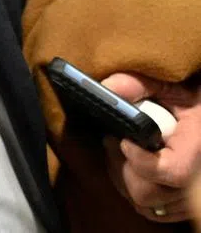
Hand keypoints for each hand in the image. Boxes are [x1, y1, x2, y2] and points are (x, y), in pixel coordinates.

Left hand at [101, 72, 200, 223]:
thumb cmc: (194, 105)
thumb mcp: (173, 89)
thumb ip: (139, 85)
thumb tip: (105, 86)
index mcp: (197, 150)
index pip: (172, 171)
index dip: (140, 160)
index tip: (124, 141)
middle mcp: (197, 182)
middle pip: (147, 193)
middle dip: (123, 168)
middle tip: (117, 142)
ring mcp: (192, 200)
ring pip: (145, 205)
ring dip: (125, 179)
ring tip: (123, 152)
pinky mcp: (185, 208)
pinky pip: (153, 211)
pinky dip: (137, 192)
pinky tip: (134, 168)